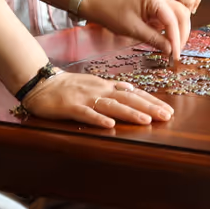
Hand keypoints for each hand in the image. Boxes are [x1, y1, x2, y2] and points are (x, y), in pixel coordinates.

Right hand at [21, 69, 173, 128]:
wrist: (41, 83)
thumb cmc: (68, 86)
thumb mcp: (94, 84)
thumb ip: (112, 89)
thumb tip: (132, 90)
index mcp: (106, 86)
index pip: (134, 93)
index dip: (151, 101)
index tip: (168, 109)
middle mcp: (100, 90)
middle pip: (128, 98)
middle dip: (149, 107)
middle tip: (167, 116)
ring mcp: (85, 98)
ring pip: (111, 105)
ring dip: (129, 113)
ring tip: (146, 120)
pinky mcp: (70, 107)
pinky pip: (86, 113)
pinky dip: (98, 119)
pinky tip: (109, 125)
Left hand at [78, 0, 190, 60]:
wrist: (98, 2)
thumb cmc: (111, 13)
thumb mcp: (132, 29)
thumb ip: (154, 39)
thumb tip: (170, 50)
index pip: (172, 20)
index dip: (176, 39)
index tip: (175, 55)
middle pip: (182, 14)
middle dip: (182, 34)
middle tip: (176, 53)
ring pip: (179, 13)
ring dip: (179, 30)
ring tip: (174, 48)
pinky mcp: (156, 1)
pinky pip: (170, 13)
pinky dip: (172, 26)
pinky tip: (169, 38)